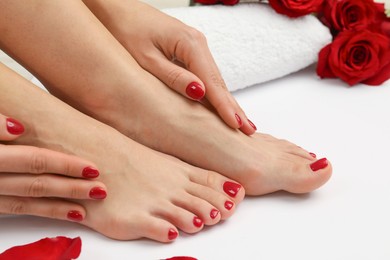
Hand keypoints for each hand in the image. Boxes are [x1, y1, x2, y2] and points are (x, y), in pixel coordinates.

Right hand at [0, 114, 106, 221]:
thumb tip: (19, 128)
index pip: (35, 161)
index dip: (66, 166)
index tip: (93, 169)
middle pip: (37, 185)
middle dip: (70, 189)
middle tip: (100, 191)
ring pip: (26, 203)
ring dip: (57, 207)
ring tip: (83, 211)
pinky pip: (15, 209)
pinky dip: (40, 212)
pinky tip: (59, 213)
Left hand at [83, 0, 256, 134]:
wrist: (115, 8)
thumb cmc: (124, 30)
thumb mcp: (146, 59)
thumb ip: (173, 77)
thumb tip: (200, 93)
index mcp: (189, 44)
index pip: (212, 82)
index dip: (224, 106)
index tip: (237, 125)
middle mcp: (198, 43)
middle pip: (219, 81)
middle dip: (232, 106)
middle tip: (248, 129)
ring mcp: (195, 46)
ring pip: (214, 79)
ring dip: (225, 101)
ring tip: (240, 122)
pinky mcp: (188, 50)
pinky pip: (205, 74)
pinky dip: (214, 92)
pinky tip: (220, 104)